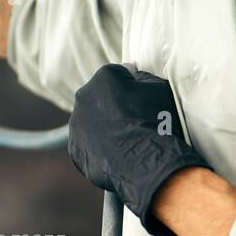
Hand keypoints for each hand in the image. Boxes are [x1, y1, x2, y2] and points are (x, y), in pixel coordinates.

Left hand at [67, 64, 210, 235]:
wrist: (146, 161)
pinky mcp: (75, 148)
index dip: (133, 86)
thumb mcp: (160, 88)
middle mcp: (84, 97)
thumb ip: (143, 78)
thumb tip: (134, 78)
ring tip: (127, 140)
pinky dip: (99, 148)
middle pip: (101, 97)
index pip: (119, 75)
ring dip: (105, 127)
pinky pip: (88, 145)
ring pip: (91, 121)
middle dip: (114, 105)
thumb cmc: (157, 121)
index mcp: (104, 77)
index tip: (143, 99)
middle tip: (134, 120)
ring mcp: (76, 124)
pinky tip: (118, 155)